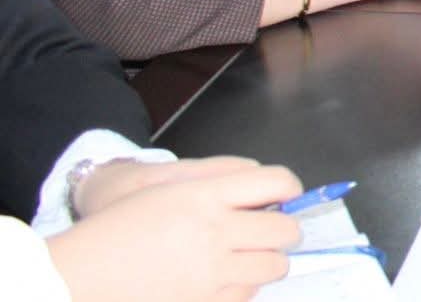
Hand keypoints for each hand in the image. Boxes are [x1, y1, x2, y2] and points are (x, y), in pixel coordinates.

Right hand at [45, 163, 302, 301]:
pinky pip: (248, 294)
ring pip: (274, 266)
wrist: (79, 275)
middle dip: (284, 229)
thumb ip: (221, 187)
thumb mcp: (169, 190)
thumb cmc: (120, 226)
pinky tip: (226, 279)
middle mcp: (214, 232)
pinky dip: (244, 287)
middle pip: (284, 229)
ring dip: (269, 260)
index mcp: (204, 196)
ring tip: (250, 256)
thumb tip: (268, 196)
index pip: (276, 182)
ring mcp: (211, 272)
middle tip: (272, 230)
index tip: (286, 195)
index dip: (289, 187)